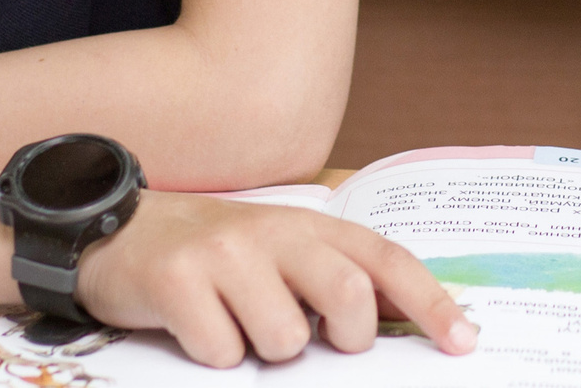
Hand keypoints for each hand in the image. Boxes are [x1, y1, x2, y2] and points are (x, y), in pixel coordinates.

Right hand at [75, 194, 476, 367]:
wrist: (116, 230)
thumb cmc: (213, 254)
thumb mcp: (280, 253)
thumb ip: (333, 278)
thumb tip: (394, 325)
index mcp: (310, 224)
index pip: (387, 261)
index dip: (431, 302)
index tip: (463, 341)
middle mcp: (274, 231)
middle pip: (348, 298)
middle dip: (346, 338)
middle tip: (317, 341)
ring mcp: (225, 253)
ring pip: (284, 339)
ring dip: (266, 350)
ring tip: (238, 325)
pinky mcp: (178, 282)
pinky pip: (222, 352)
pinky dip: (214, 356)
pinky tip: (196, 327)